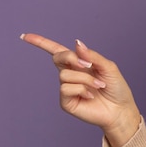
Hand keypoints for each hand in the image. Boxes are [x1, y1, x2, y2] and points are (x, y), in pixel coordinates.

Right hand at [20, 33, 139, 146]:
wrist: (120, 110)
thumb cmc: (116, 88)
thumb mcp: (108, 67)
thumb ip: (92, 55)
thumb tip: (76, 43)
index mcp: (79, 64)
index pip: (57, 51)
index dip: (40, 42)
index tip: (25, 36)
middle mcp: (70, 74)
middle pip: (58, 57)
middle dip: (71, 57)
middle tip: (88, 65)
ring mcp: (67, 88)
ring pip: (65, 74)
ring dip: (85, 79)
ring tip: (98, 86)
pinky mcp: (66, 101)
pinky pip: (66, 88)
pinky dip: (82, 90)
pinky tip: (91, 96)